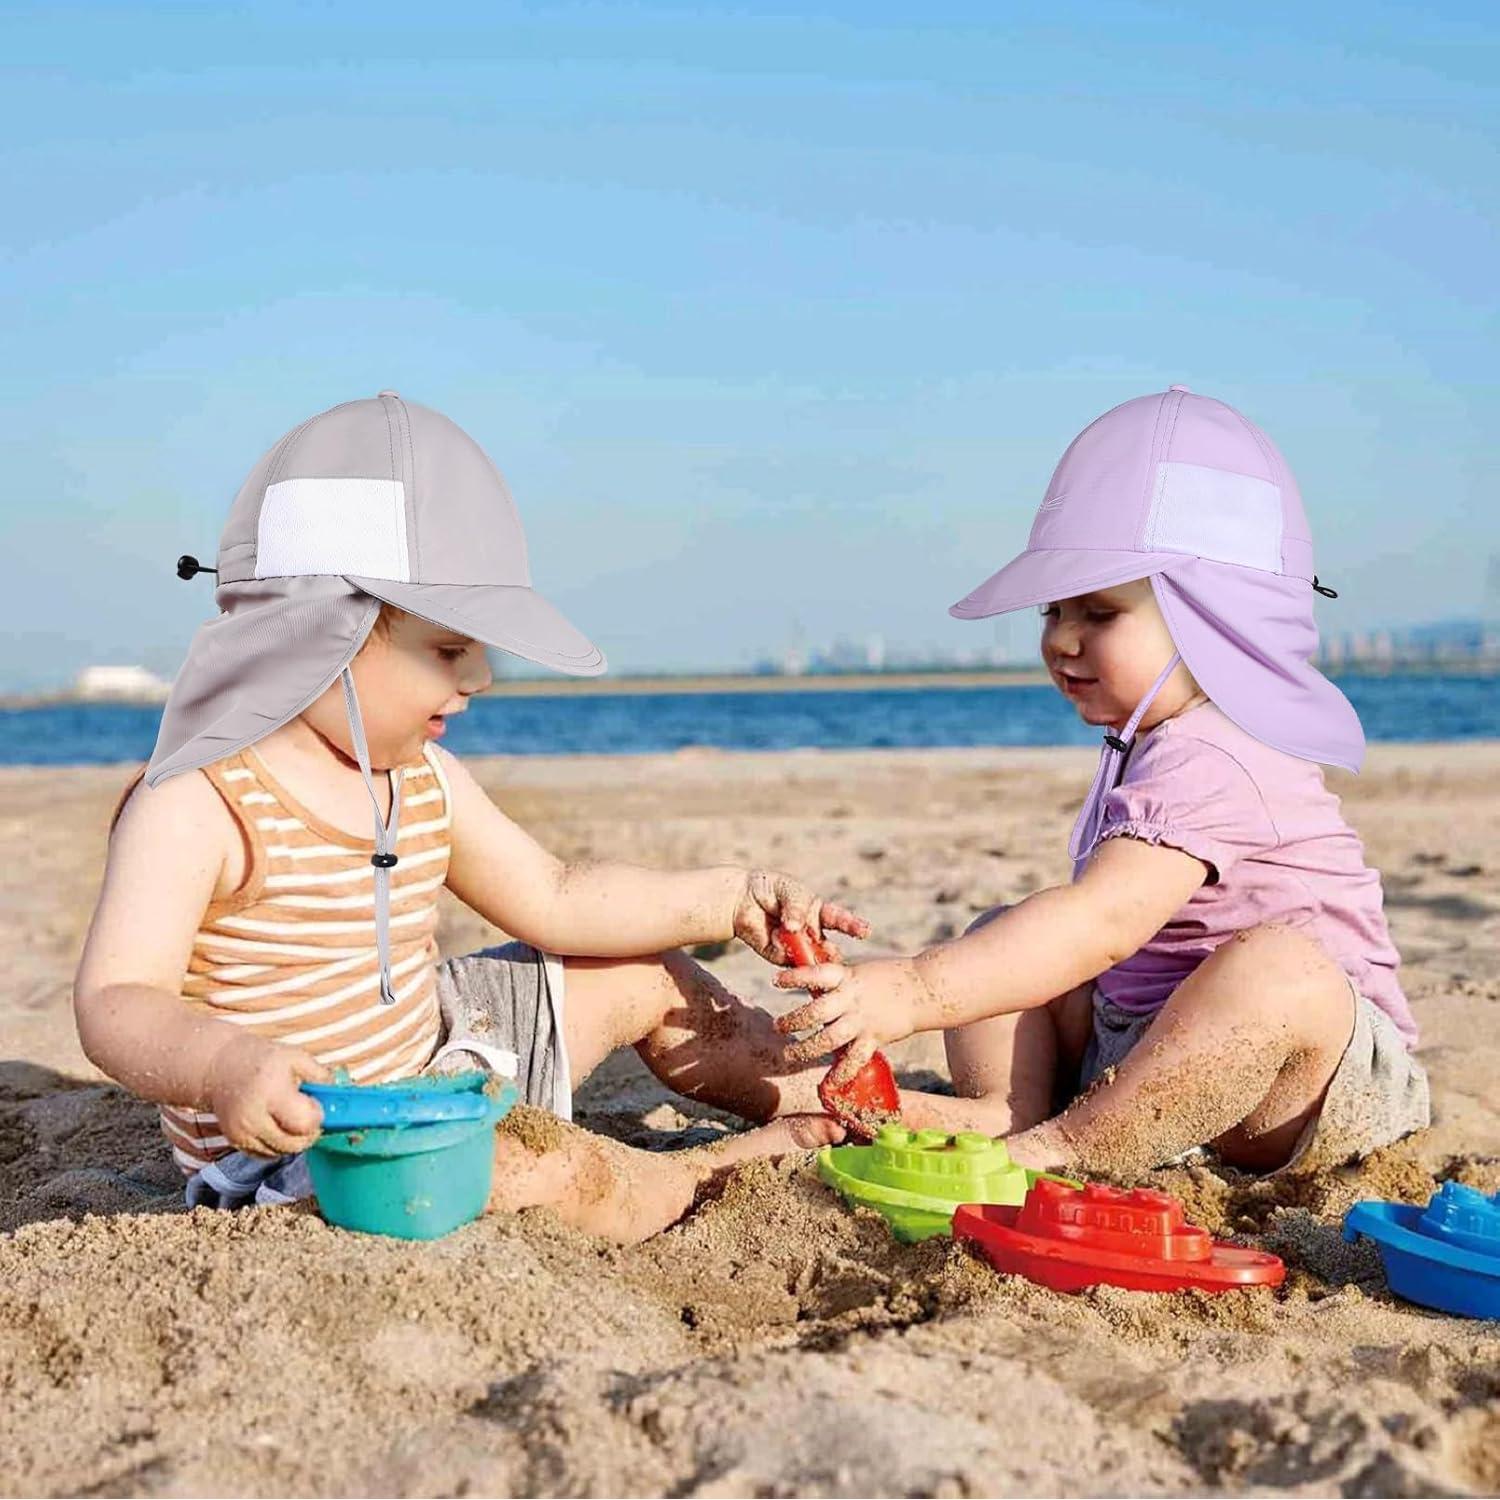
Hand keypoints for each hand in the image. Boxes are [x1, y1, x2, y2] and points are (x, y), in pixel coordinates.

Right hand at [204, 1033, 331, 1157]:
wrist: (220, 1067)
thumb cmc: (263, 1059)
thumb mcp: (296, 1057)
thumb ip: (321, 1076)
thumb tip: (340, 1096)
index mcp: (271, 1093)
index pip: (304, 1123)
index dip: (317, 1116)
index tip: (316, 1104)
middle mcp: (253, 1118)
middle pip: (295, 1143)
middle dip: (309, 1132)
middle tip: (308, 1113)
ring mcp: (242, 1133)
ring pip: (282, 1152)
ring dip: (294, 1139)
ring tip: (291, 1115)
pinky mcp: (236, 1142)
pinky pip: (267, 1154)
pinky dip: (278, 1144)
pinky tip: (277, 1124)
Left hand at [732, 869, 869, 964]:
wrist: (741, 898)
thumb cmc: (770, 888)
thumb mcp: (789, 890)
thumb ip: (796, 907)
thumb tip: (795, 928)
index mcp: (819, 913)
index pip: (840, 920)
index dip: (853, 926)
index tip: (865, 931)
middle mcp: (811, 932)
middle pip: (827, 948)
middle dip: (832, 954)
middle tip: (834, 956)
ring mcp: (797, 946)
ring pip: (810, 960)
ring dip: (813, 963)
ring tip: (815, 964)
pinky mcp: (780, 957)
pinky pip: (788, 961)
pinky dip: (787, 955)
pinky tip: (779, 943)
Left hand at [772, 956, 923, 1068]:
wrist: (925, 988)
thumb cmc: (891, 976)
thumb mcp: (861, 971)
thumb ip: (840, 981)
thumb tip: (815, 988)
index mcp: (847, 977)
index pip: (815, 974)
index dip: (794, 978)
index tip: (775, 982)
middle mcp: (851, 999)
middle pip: (816, 1012)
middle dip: (793, 1021)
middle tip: (777, 1026)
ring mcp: (862, 1020)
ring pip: (828, 1038)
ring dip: (806, 1048)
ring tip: (790, 1054)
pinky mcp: (875, 1037)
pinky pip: (855, 1059)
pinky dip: (842, 1072)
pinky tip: (830, 1083)